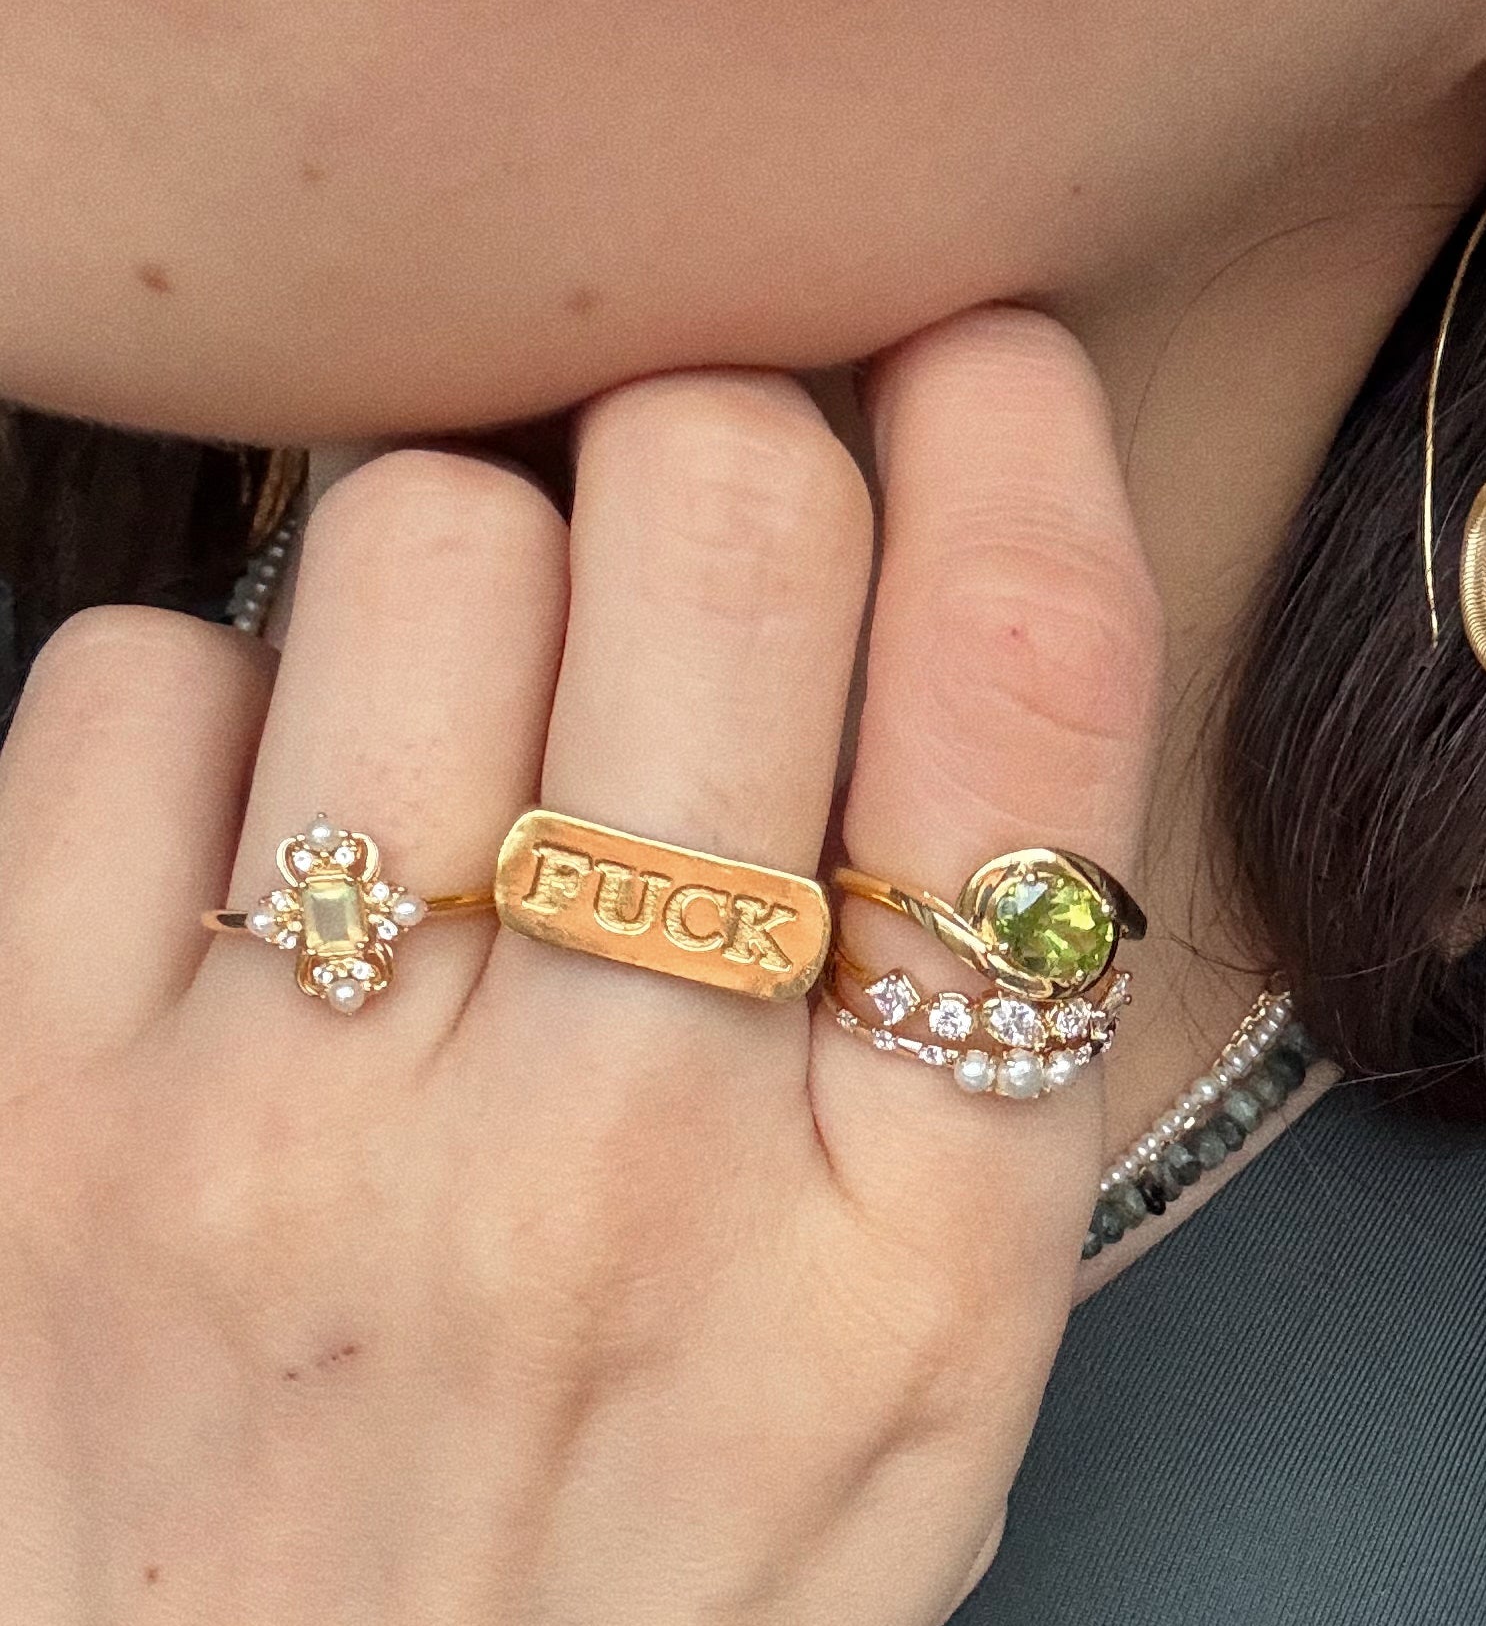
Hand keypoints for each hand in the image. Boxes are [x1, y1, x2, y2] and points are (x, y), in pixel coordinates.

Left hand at [0, 308, 1162, 1621]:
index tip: (980, 344)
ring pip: (414, 531)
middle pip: (716, 514)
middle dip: (731, 438)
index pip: (1023, 685)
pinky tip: (283, 857)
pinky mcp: (34, 1117)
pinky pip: (134, 676)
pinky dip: (222, 707)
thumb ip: (988, 978)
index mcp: (912, 1220)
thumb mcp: (939, 1322)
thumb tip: (954, 559)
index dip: (1021, 438)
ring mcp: (300, 1135)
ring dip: (475, 555)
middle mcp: (621, 1159)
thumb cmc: (664, 1532)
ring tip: (480, 722)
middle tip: (705, 530)